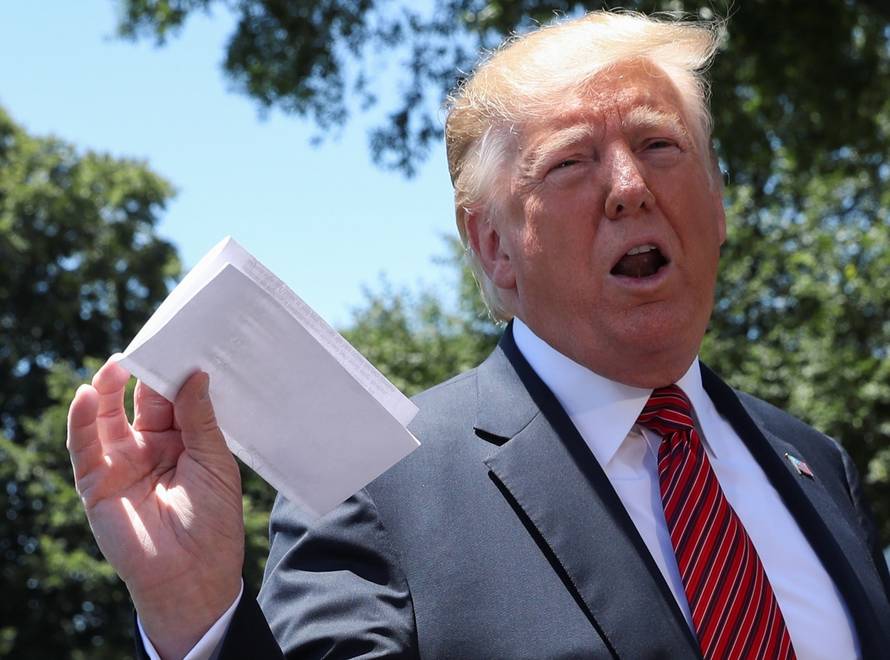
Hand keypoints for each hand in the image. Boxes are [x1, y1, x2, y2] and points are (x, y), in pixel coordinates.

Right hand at [67, 357, 243, 658]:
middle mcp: (150, 446)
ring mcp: (121, 462)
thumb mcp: (215, 462)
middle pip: (140, 400)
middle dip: (142, 373)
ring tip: (117, 364)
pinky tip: (89, 394)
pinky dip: (82, 419)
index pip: (172, 397)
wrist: (193, 573)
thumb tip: (196, 374)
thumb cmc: (214, 520)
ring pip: (107, 416)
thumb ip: (200, 419)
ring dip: (108, 388)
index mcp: (183, 440)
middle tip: (149, 344)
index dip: (173, 371)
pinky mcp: (96, 481)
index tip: (179, 340)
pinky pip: (84, 445)